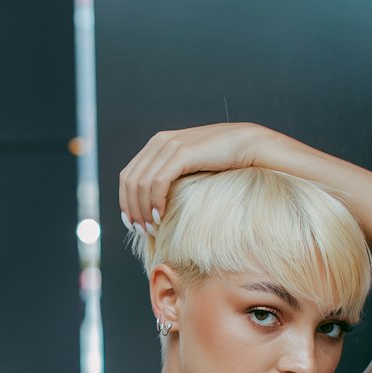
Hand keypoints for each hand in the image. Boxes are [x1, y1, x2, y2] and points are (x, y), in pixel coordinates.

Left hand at [118, 121, 268, 234]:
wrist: (247, 144)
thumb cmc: (221, 160)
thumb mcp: (189, 166)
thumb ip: (170, 175)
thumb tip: (154, 202)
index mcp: (157, 143)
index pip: (128, 175)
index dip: (125, 202)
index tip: (132, 224)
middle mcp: (159, 141)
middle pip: (131, 181)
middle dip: (132, 209)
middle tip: (140, 231)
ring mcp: (170, 145)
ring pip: (142, 184)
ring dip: (143, 210)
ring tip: (151, 228)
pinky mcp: (182, 153)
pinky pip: (159, 182)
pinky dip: (155, 202)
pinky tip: (161, 217)